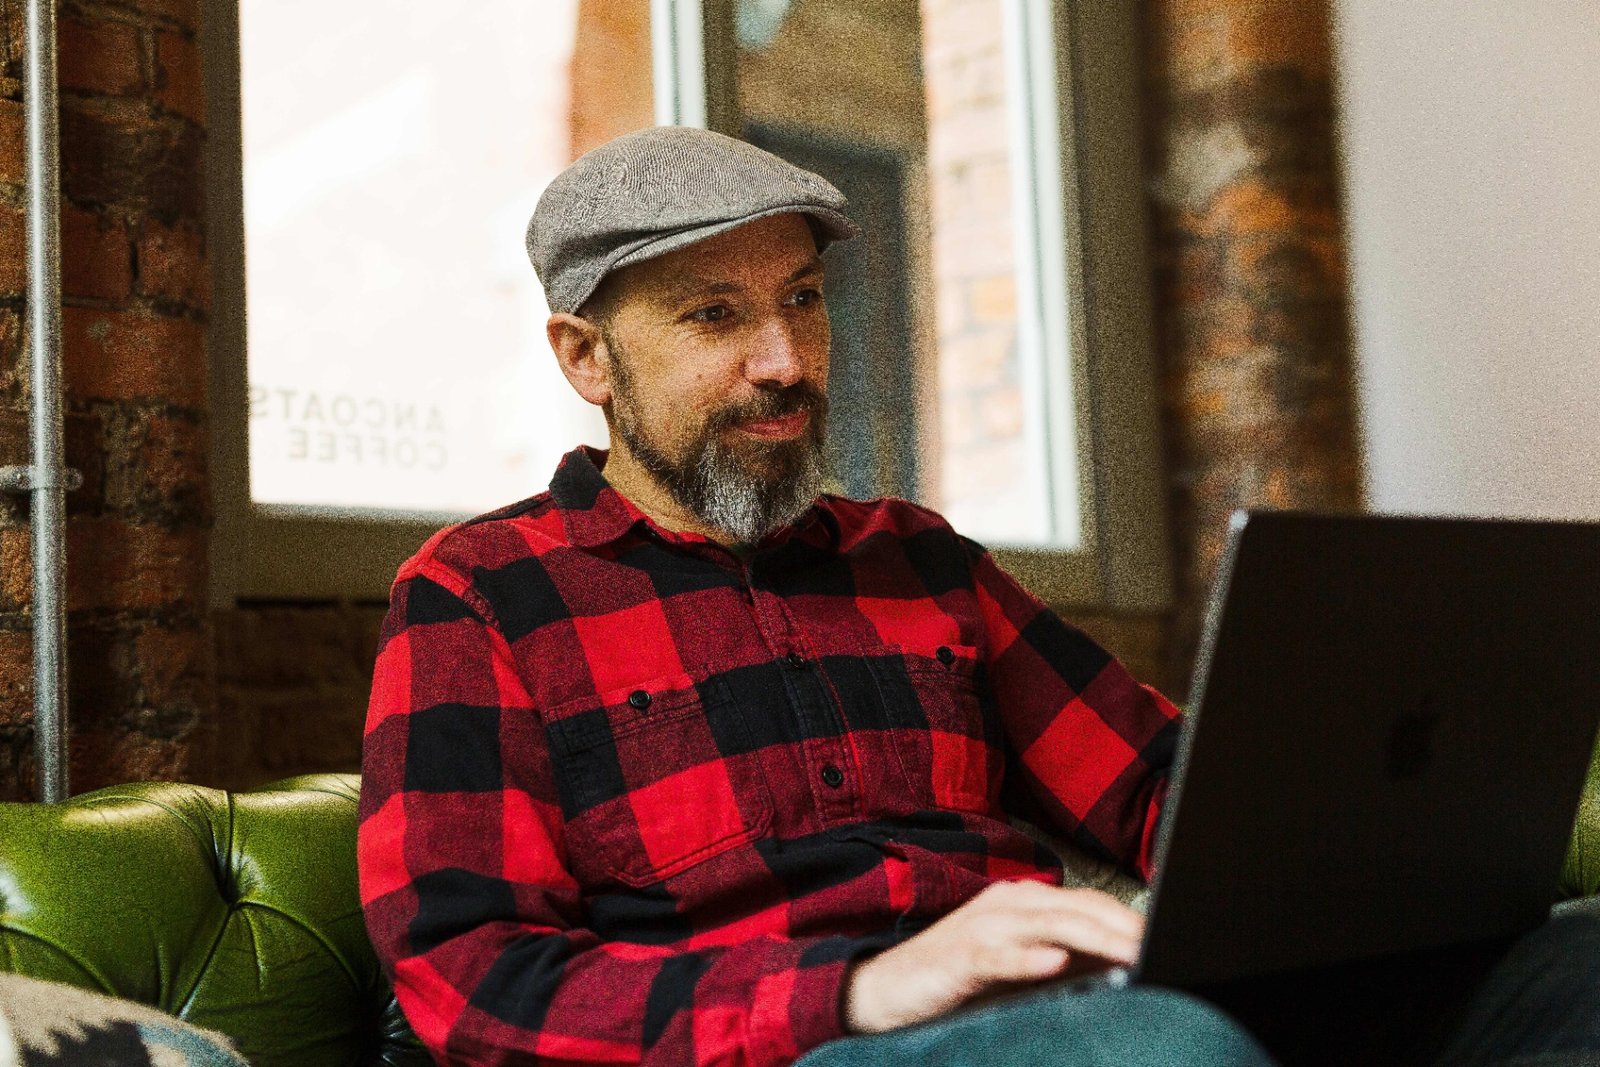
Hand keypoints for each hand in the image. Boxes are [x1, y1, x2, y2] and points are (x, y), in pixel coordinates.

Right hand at [842, 880, 1142, 1033]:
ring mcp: (981, 927)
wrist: (884, 991)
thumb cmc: (956, 981)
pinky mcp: (959, 957)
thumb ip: (1065, 962)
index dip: (1129, 919)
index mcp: (1023, 902)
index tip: (1168, 936)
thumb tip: (1123, 970)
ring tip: (1132, 952)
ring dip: (1094, 939)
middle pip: (1077, 910)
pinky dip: (1029, 958)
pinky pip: (1000, 955)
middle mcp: (1006, 904)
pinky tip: (1057, 964)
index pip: (1089, 904)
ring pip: (1049, 926)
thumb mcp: (1019, 968)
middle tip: (1164, 944)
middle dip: (1123, 927)